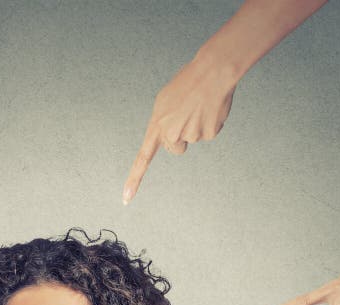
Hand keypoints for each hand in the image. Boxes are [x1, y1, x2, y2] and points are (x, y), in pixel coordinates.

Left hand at [123, 50, 236, 204]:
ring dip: (197, 126)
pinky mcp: (208, 134)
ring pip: (193, 140)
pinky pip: (208, 135)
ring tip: (199, 106)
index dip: (134, 179)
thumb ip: (162, 123)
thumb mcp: (165, 101)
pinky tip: (210, 109)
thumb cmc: (188, 83)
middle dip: (181, 137)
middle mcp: (171, 132)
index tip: (126, 199)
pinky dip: (210, 124)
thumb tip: (168, 140)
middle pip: (175, 149)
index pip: (142, 157)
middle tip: (187, 113)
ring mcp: (190, 135)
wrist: (213, 71)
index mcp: (157, 124)